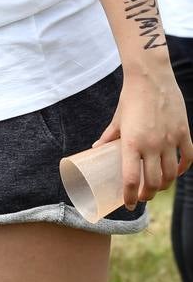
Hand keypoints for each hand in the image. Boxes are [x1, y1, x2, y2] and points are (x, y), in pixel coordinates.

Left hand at [96, 62, 192, 206]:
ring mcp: (170, 140)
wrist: (151, 77)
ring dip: (164, 184)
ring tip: (157, 187)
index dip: (131, 196)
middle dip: (147, 194)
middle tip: (142, 196)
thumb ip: (109, 136)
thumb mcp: (117, 119)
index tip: (128, 204)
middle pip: (153, 181)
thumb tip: (96, 149)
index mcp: (131, 143)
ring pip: (171, 174)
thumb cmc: (130, 98)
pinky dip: (183, 169)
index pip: (131, 179)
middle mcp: (152, 145)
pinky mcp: (183, 133)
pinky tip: (177, 172)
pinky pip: (187, 158)